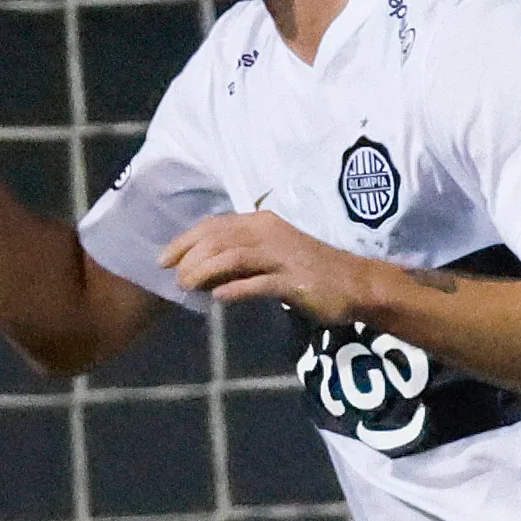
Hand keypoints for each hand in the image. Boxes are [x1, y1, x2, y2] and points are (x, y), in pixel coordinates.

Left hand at [161, 211, 375, 321]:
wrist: (357, 284)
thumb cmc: (312, 270)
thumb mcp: (273, 255)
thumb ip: (242, 257)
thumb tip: (204, 270)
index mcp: (262, 223)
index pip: (214, 226)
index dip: (184, 241)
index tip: (163, 259)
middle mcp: (269, 234)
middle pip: (218, 239)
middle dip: (188, 257)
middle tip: (171, 277)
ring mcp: (282, 257)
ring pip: (232, 257)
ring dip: (204, 271)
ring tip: (186, 286)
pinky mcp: (294, 282)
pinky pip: (258, 283)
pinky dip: (235, 289)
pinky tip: (217, 297)